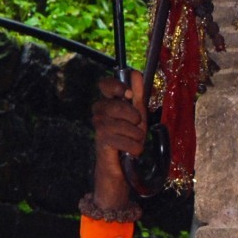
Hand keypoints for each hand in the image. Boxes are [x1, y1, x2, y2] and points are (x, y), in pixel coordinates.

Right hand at [90, 70, 146, 209]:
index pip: (104, 85)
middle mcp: (100, 112)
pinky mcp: (101, 142)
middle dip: (132, 116)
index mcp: (109, 102)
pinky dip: (132, 147)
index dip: (114, 86)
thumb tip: (135, 72)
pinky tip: (131, 151)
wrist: (123, 165)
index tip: (127, 93)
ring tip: (135, 140)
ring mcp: (98, 127)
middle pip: (115, 106)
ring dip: (135, 135)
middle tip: (138, 124)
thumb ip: (137, 93)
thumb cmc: (129, 136)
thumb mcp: (138, 113)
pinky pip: (121, 140)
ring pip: (121, 125)